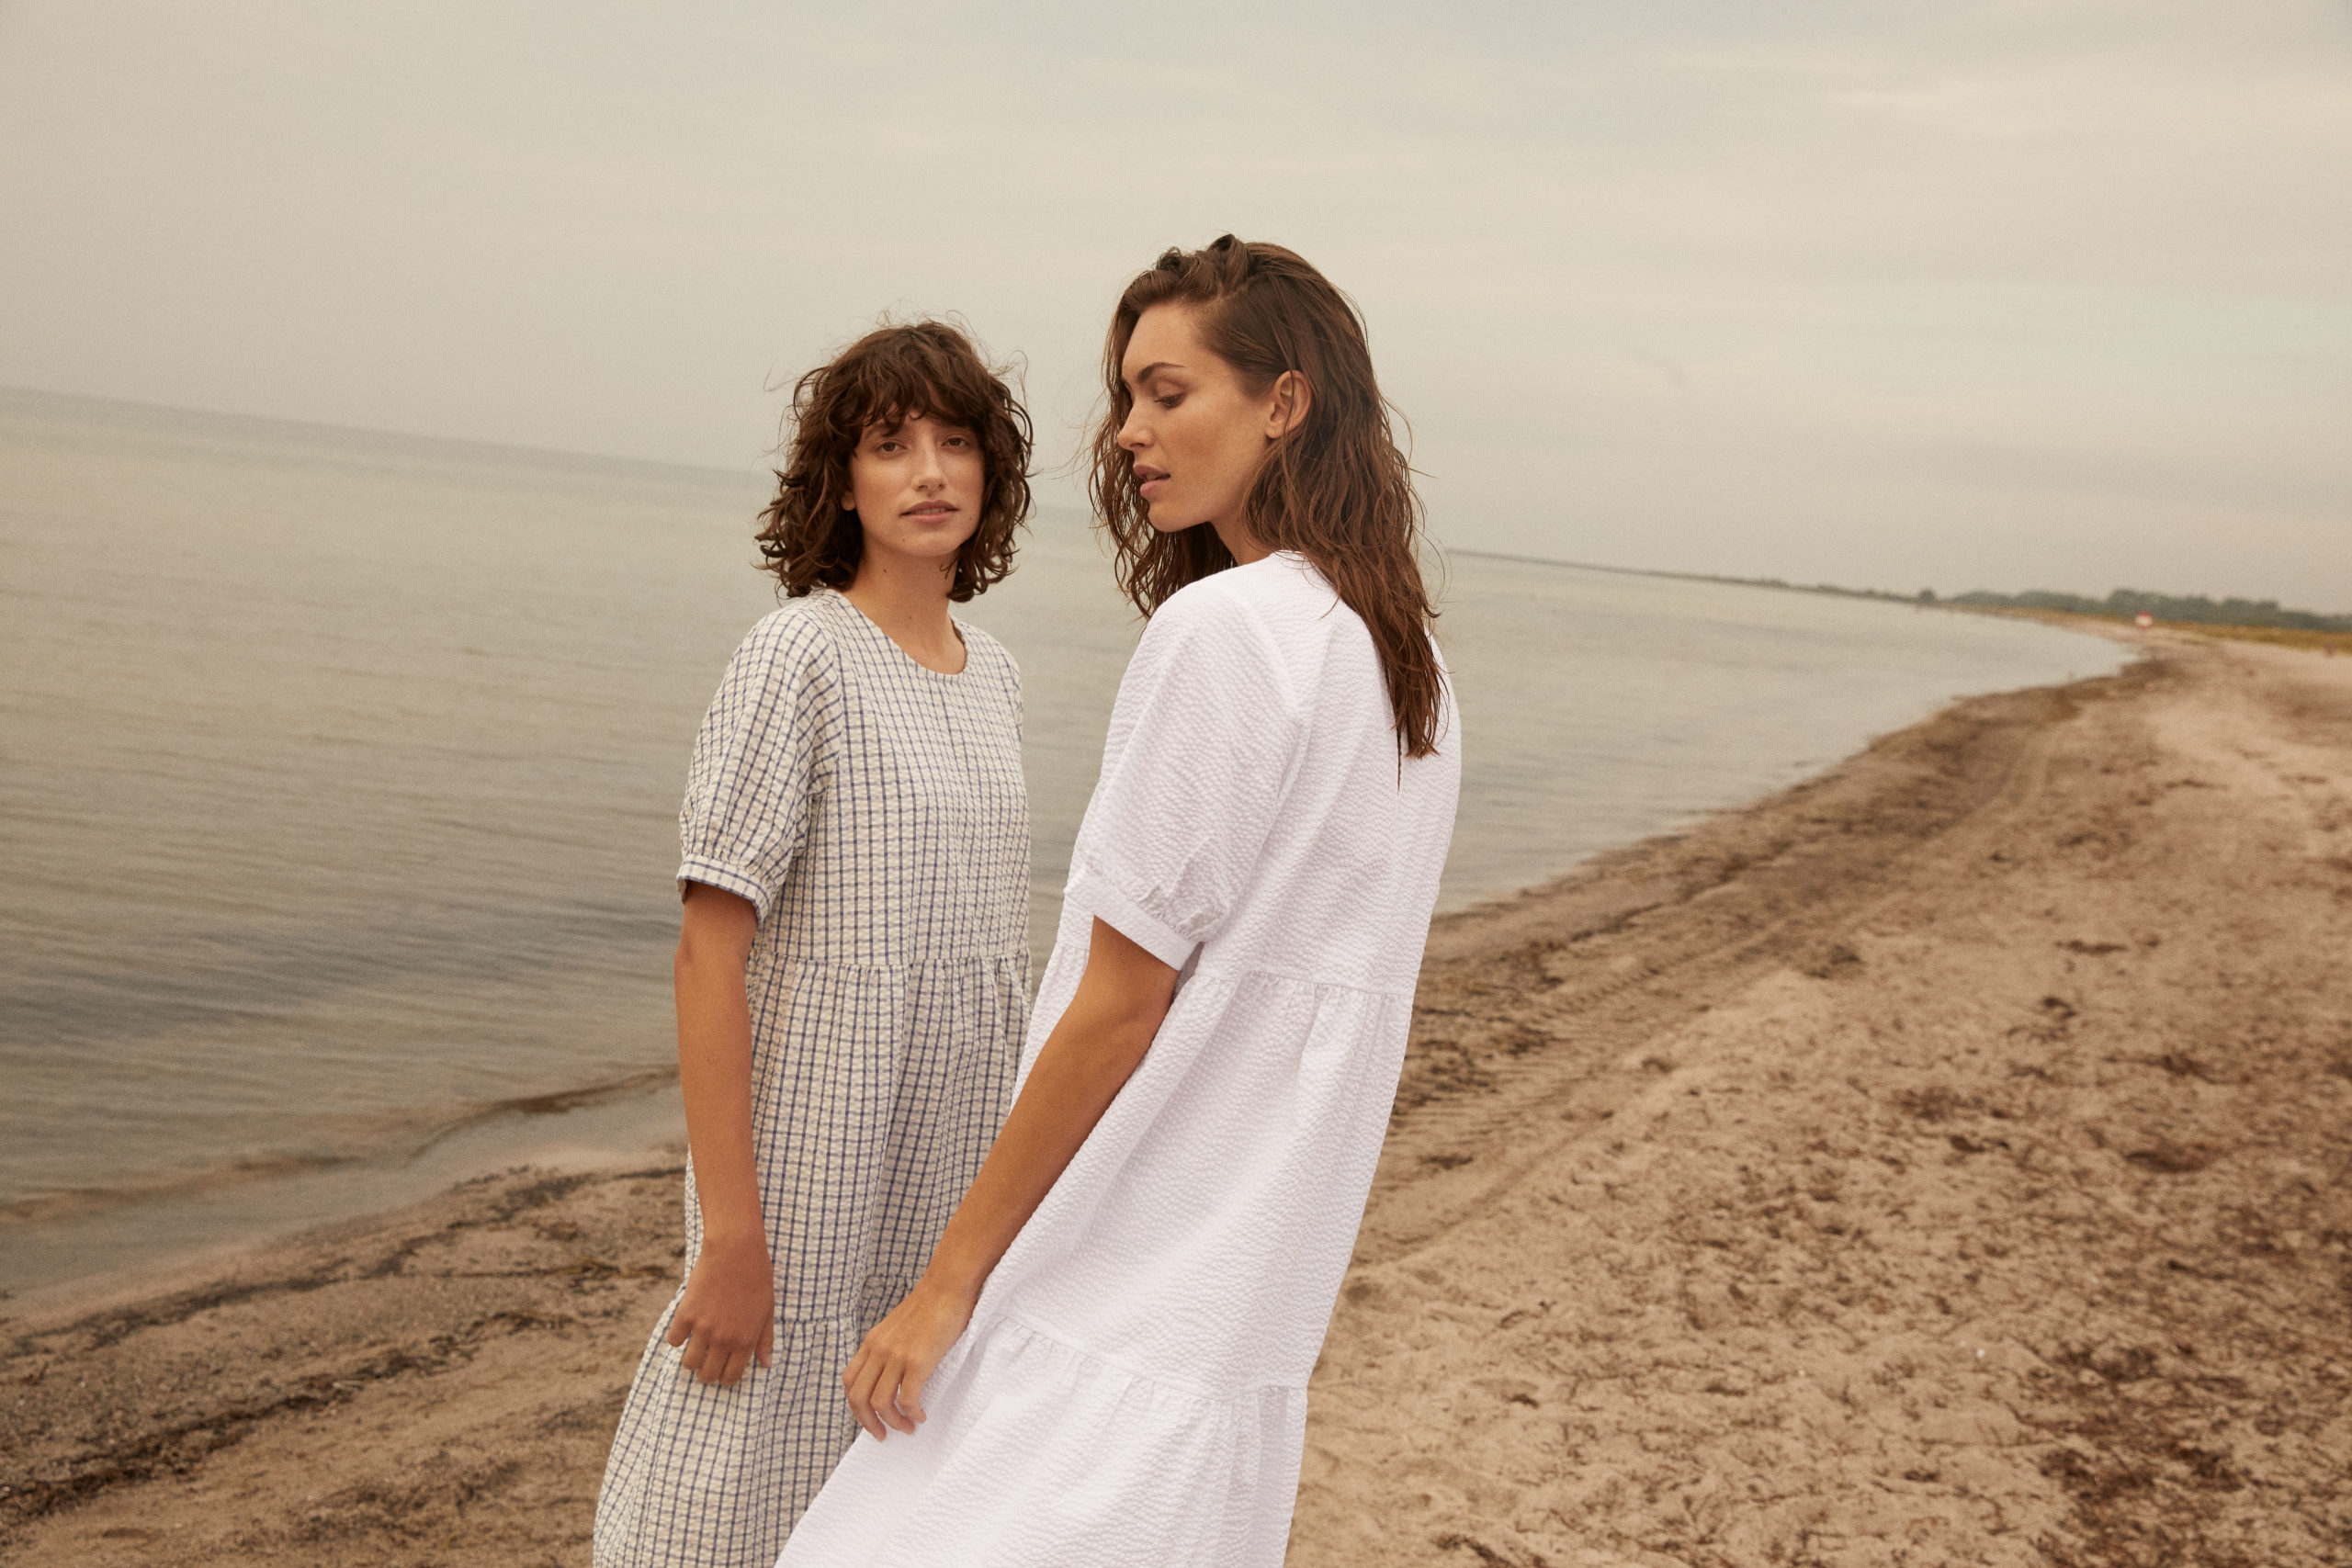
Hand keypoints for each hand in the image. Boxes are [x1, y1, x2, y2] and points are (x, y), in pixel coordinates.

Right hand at [665, 1234, 774, 1385]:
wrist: (735, 1249)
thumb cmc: (757, 1277)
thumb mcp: (767, 1310)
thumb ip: (764, 1340)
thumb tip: (766, 1365)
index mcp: (745, 1341)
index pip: (731, 1376)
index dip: (726, 1378)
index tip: (722, 1372)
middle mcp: (723, 1339)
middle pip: (708, 1374)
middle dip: (707, 1373)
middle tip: (707, 1362)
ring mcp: (703, 1328)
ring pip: (689, 1363)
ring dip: (691, 1360)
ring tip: (696, 1348)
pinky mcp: (686, 1314)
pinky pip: (674, 1341)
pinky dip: (677, 1338)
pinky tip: (685, 1328)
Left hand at [842, 1275, 977, 1439]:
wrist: (948, 1285)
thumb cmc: (931, 1304)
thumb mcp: (899, 1326)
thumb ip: (891, 1347)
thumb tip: (896, 1372)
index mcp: (872, 1342)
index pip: (850, 1381)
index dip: (856, 1407)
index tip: (871, 1419)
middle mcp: (878, 1350)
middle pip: (858, 1398)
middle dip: (868, 1423)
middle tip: (883, 1436)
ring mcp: (896, 1356)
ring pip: (880, 1403)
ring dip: (892, 1422)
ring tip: (908, 1427)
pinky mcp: (917, 1361)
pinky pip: (906, 1399)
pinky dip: (912, 1413)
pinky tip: (921, 1415)